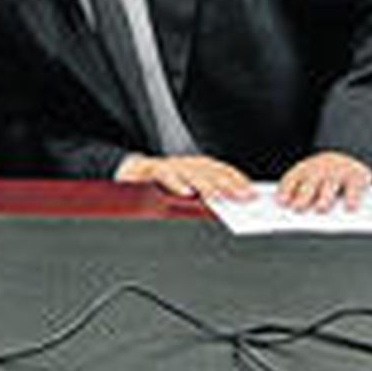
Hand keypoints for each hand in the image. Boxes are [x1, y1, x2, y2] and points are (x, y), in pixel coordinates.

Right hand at [114, 152, 254, 200]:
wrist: (120, 174)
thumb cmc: (154, 188)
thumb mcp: (181, 191)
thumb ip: (201, 196)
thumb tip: (229, 206)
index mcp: (192, 167)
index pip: (218, 168)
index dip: (235, 178)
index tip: (251, 191)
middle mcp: (180, 164)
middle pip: (207, 170)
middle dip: (227, 182)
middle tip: (243, 196)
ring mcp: (165, 166)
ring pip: (188, 171)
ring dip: (204, 183)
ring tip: (218, 196)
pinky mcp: (147, 170)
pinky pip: (163, 174)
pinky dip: (175, 182)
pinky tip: (186, 191)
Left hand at [275, 151, 371, 212]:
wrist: (351, 157)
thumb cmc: (325, 175)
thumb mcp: (310, 179)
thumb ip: (300, 191)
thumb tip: (289, 209)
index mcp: (304, 169)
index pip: (292, 178)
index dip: (286, 190)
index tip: (281, 202)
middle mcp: (320, 168)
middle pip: (309, 183)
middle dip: (302, 195)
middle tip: (297, 208)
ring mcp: (338, 170)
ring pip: (329, 184)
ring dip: (324, 197)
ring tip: (320, 209)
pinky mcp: (356, 175)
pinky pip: (353, 186)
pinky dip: (352, 197)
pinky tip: (350, 207)